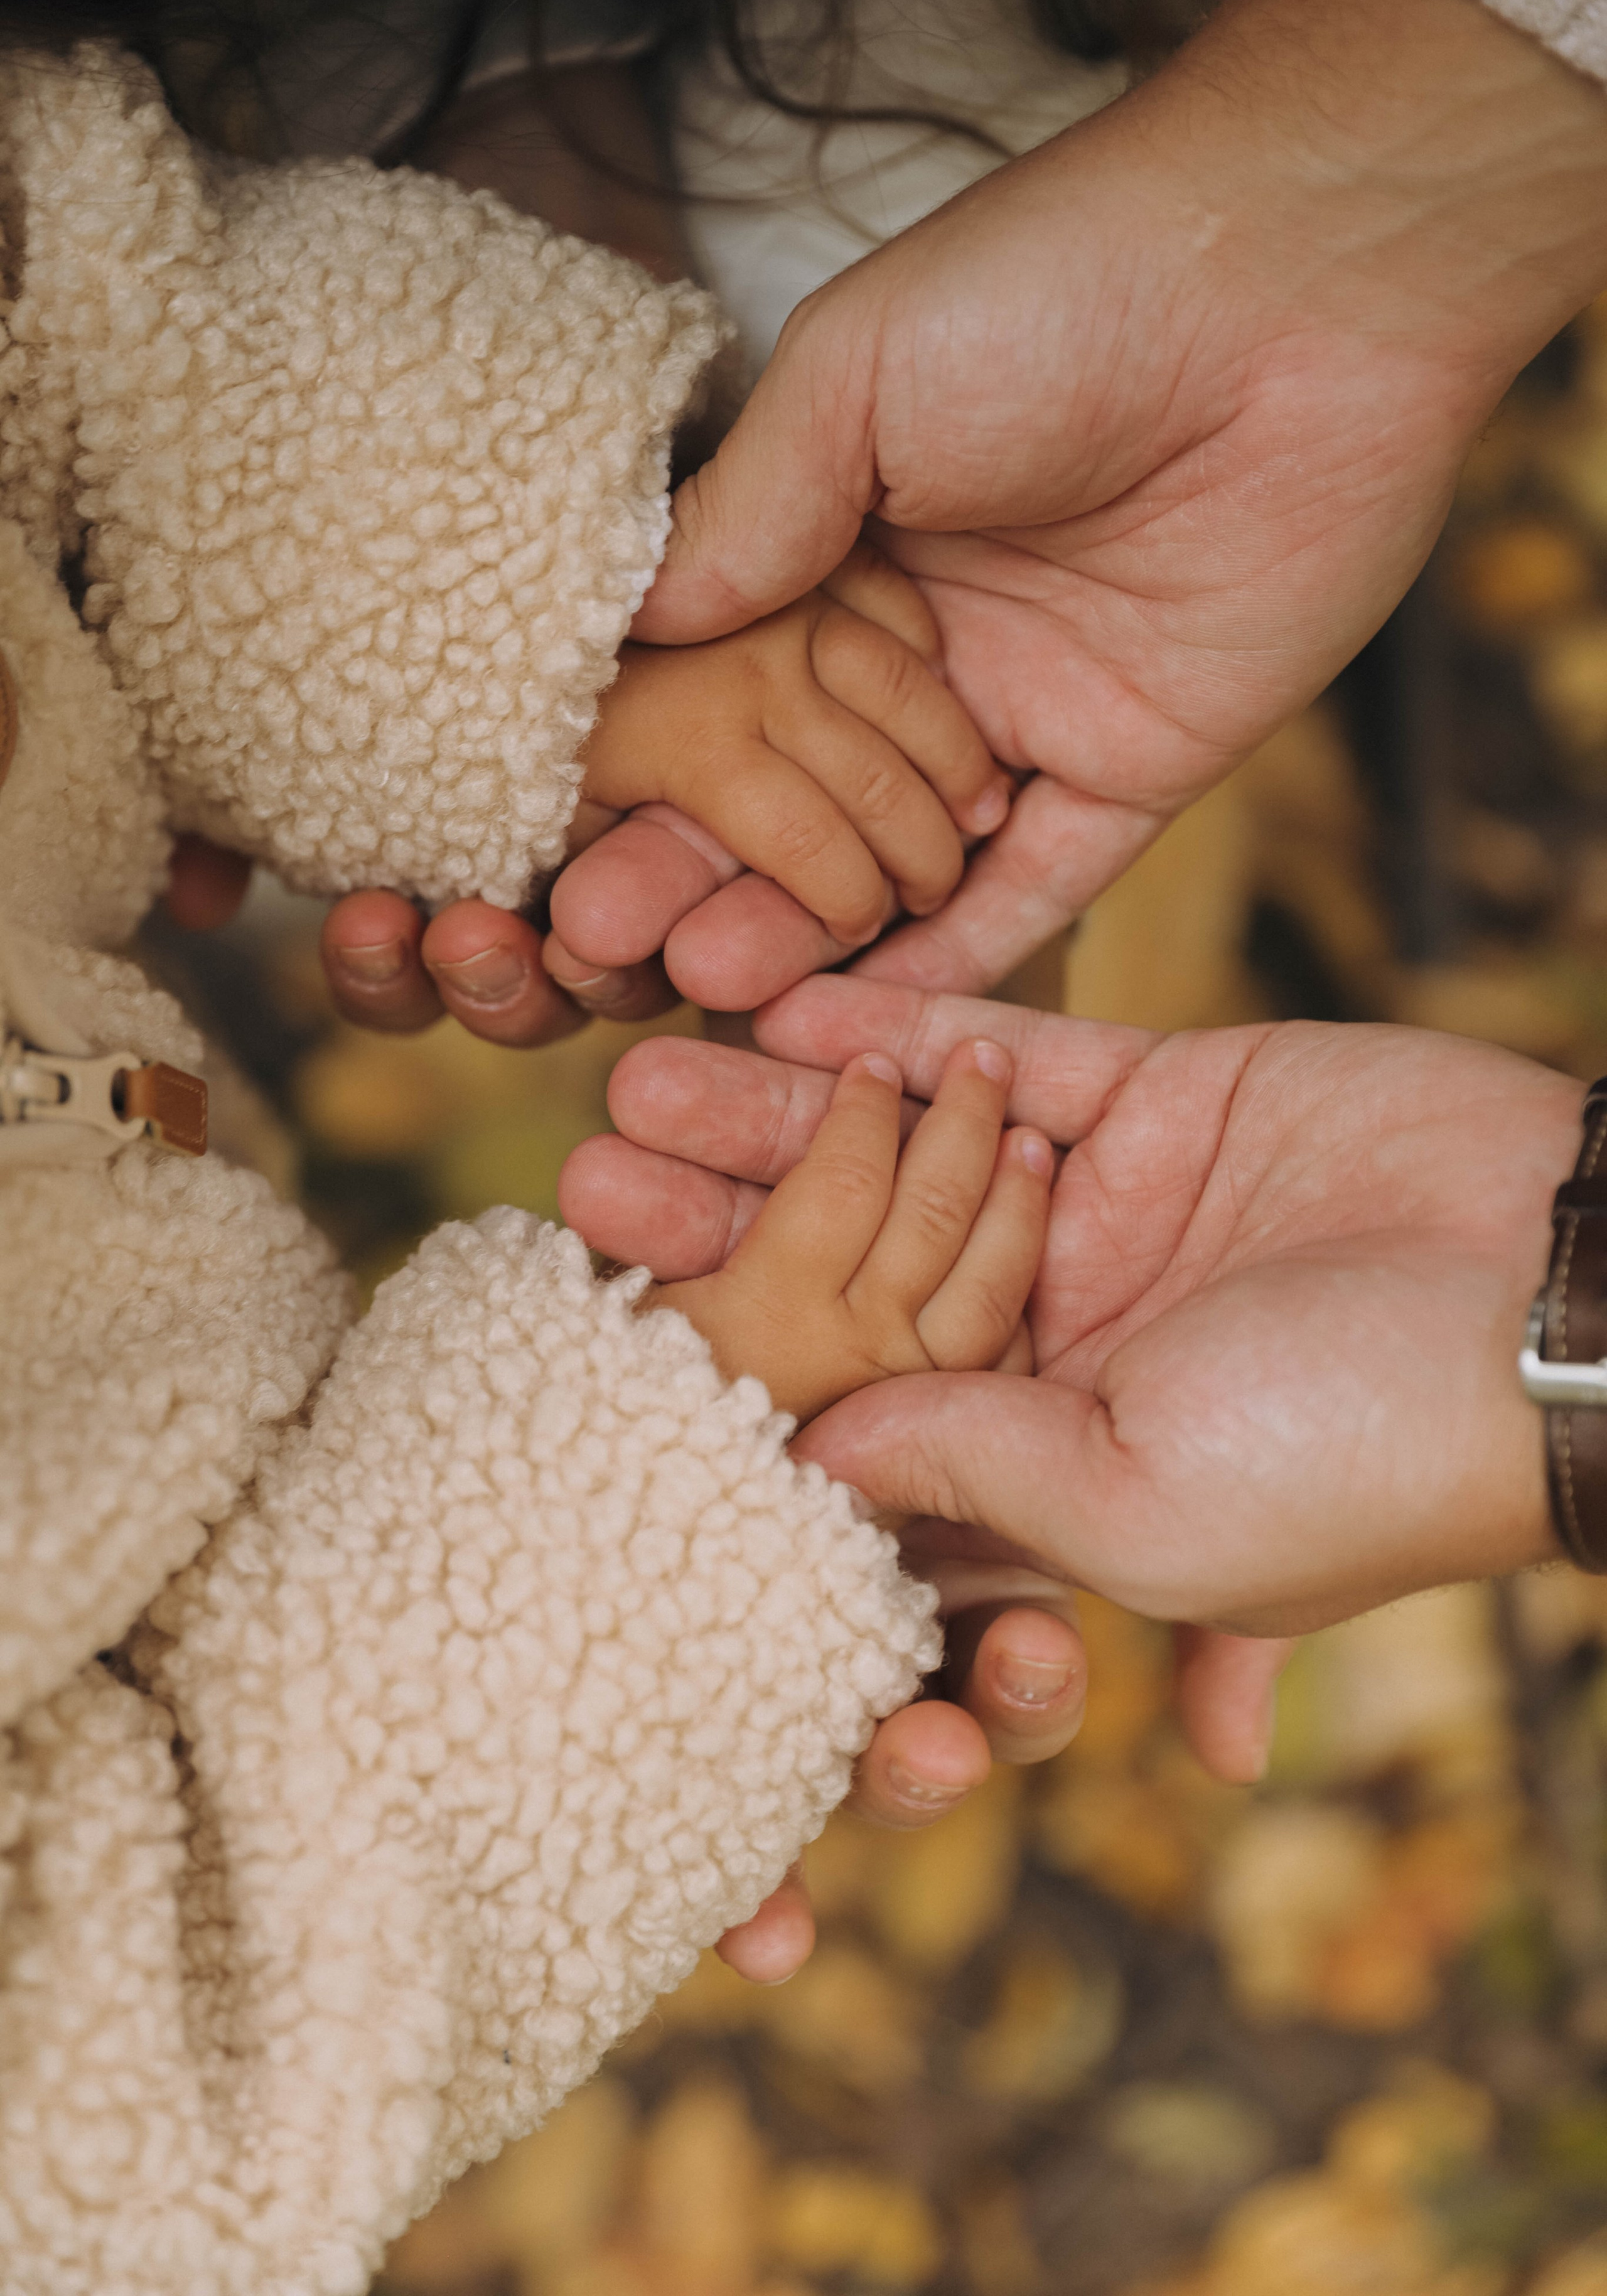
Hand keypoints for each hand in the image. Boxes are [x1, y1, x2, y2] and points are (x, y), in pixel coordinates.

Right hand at [541, 0, 1606, 1010]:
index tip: (555, 848)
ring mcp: (1026, 718)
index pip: (719, 694)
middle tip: (603, 954)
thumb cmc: (1061, 287)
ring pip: (897, 862)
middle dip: (697, 875)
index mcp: (844, 547)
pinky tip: (860, 1016)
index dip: (641, 776)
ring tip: (706, 984)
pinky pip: (1039, 892)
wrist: (1296, 287)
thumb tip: (630, 632)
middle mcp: (924, 648)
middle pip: (789, 795)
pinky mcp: (1133, 771)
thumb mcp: (859, 376)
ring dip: (803, 931)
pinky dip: (955, 955)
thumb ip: (750, 513)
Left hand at [562, 987, 1580, 1914]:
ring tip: (631, 1087)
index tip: (607, 1365)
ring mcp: (1097, 1214)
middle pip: (846, 1285)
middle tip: (581, 1201)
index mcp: (1049, 1474)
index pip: (860, 1441)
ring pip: (897, 1162)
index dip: (733, 1404)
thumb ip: (968, 1479)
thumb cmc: (1362, 1451)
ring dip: (773, 1124)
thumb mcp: (1143, 1512)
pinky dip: (892, 1030)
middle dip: (721, 1246)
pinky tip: (775, 1004)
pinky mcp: (1148, 1099)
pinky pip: (996, 1053)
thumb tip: (811, 1458)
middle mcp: (1057, 1344)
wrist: (1549, 1289)